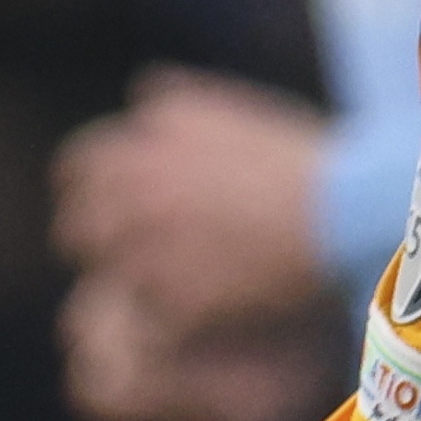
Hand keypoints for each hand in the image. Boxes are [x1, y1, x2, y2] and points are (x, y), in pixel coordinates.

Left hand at [53, 70, 348, 420]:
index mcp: (137, 142)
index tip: (119, 215)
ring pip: (109, 280)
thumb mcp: (232, 109)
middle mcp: (127, 192)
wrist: (346, 212)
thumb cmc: (297, 161)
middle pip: (77, 230)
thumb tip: (140, 94)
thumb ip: (175, 101)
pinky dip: (175, 326)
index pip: (74, 174)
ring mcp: (143, 251)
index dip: (94, 196)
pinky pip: (147, 326)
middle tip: (152, 260)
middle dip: (106, 245)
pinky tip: (215, 316)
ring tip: (189, 288)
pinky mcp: (169, 304)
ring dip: (137, 286)